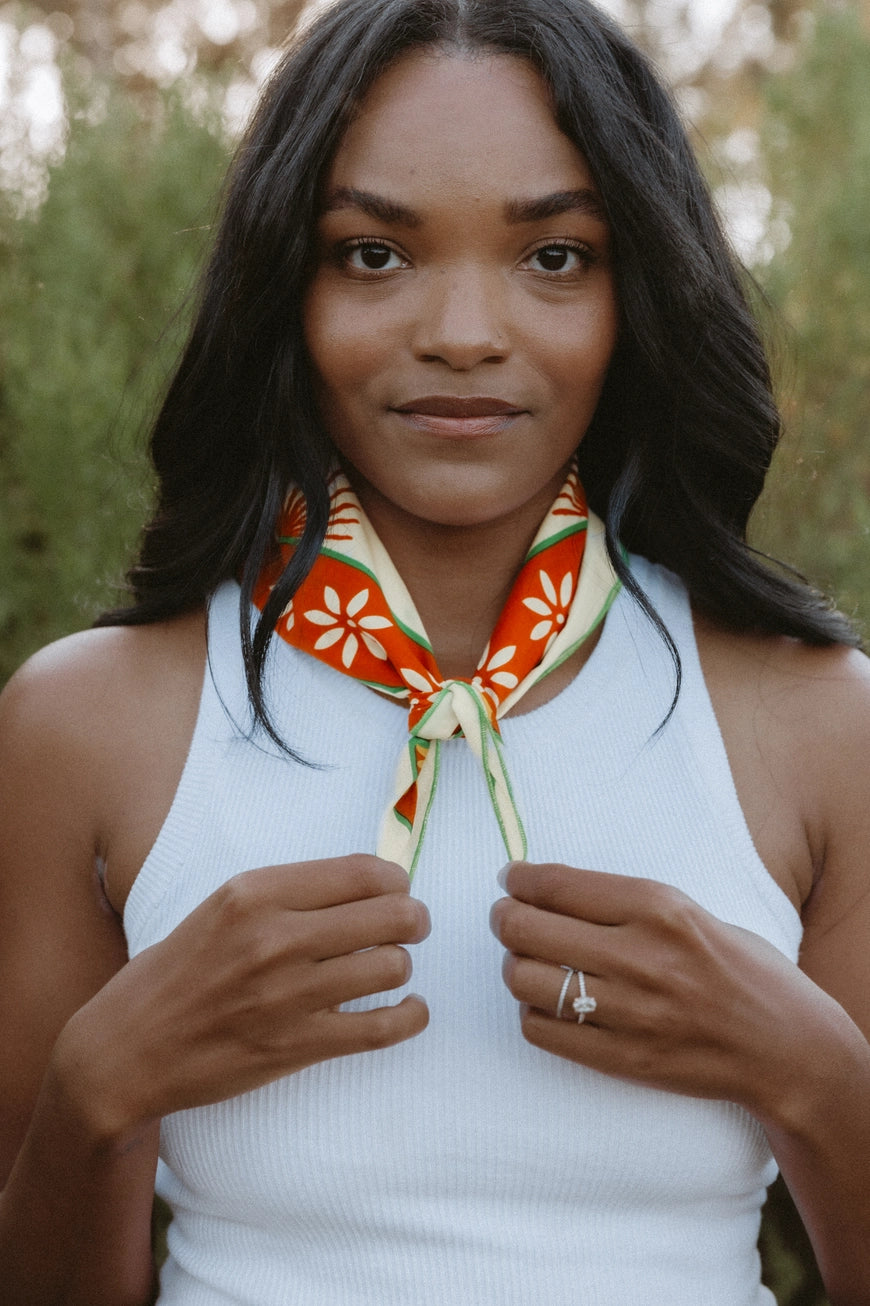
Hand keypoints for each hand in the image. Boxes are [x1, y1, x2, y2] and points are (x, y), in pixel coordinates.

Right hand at [59, 855, 429, 1130]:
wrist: (128, 1049)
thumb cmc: (178, 972)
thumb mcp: (223, 907)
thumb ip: (289, 893)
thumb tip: (369, 882)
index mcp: (255, 892)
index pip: (362, 871)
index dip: (395, 880)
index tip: (397, 890)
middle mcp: (274, 937)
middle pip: (391, 915)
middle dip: (413, 919)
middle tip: (410, 927)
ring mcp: (287, 995)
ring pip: (393, 966)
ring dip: (402, 966)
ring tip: (389, 970)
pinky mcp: (296, 1046)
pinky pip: (383, 1028)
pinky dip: (410, 1017)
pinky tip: (409, 1010)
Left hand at [490, 861, 833, 1115]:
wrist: (786, 1047)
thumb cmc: (740, 969)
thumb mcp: (689, 913)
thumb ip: (626, 903)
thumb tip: (551, 889)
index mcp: (659, 907)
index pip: (557, 884)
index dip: (519, 879)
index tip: (510, 879)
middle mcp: (639, 956)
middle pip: (527, 929)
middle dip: (505, 918)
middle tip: (507, 917)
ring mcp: (629, 1011)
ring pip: (524, 980)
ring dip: (514, 965)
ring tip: (527, 961)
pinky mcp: (622, 1058)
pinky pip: (540, 1029)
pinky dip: (531, 1012)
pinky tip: (548, 1004)